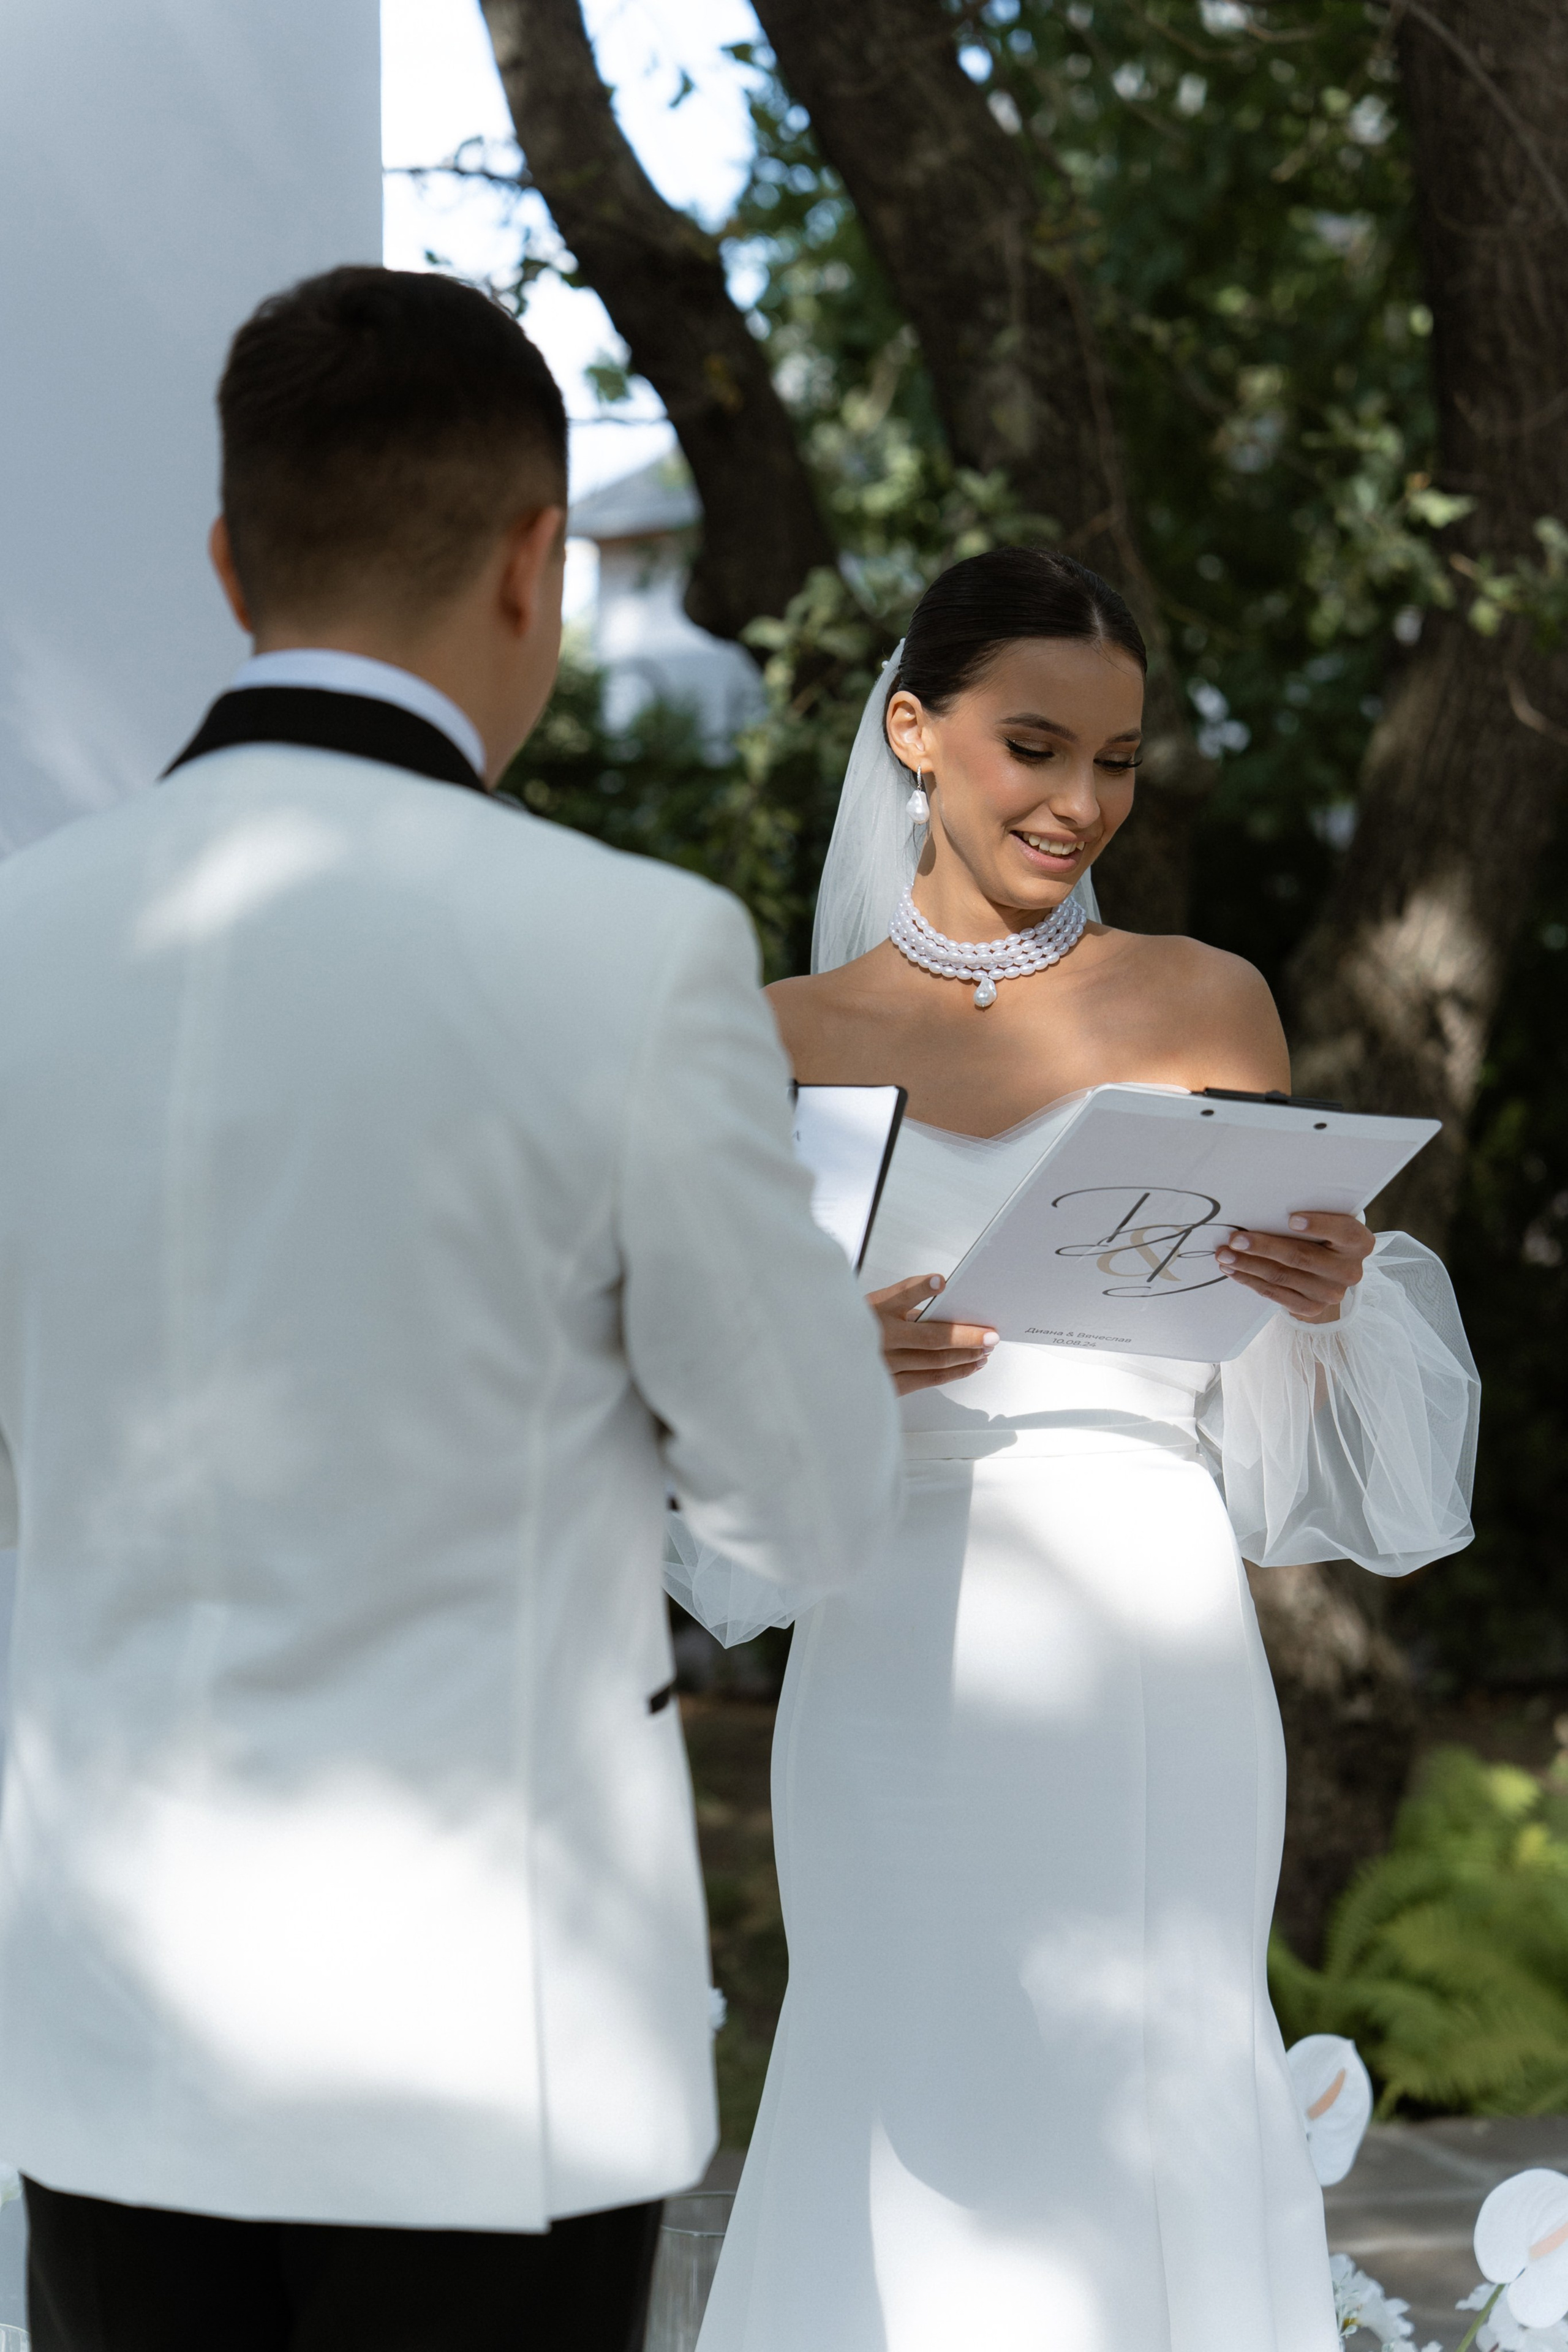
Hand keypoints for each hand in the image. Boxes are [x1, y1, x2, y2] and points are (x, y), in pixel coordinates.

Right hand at [868, 1274, 998, 1394]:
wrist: (830, 1361)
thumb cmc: (860, 1328)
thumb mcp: (875, 1308)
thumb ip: (906, 1310)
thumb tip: (949, 1315)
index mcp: (875, 1310)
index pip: (900, 1295)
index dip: (921, 1288)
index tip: (941, 1281)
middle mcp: (880, 1337)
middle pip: (932, 1337)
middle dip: (968, 1336)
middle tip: (991, 1334)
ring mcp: (885, 1363)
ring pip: (936, 1361)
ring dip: (967, 1355)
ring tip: (986, 1348)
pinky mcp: (889, 1383)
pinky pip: (930, 1379)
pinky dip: (955, 1372)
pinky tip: (971, 1365)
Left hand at [1215, 1211, 1373, 1323]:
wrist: (1331, 1269)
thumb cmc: (1323, 1234)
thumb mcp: (1326, 1219)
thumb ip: (1308, 1213)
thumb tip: (1263, 1206)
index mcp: (1359, 1242)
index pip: (1342, 1231)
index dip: (1318, 1225)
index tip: (1291, 1219)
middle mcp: (1349, 1271)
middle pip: (1301, 1257)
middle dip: (1263, 1247)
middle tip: (1234, 1239)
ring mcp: (1331, 1293)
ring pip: (1283, 1277)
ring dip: (1248, 1265)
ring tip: (1224, 1254)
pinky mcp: (1312, 1308)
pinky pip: (1275, 1294)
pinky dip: (1251, 1281)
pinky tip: (1233, 1270)